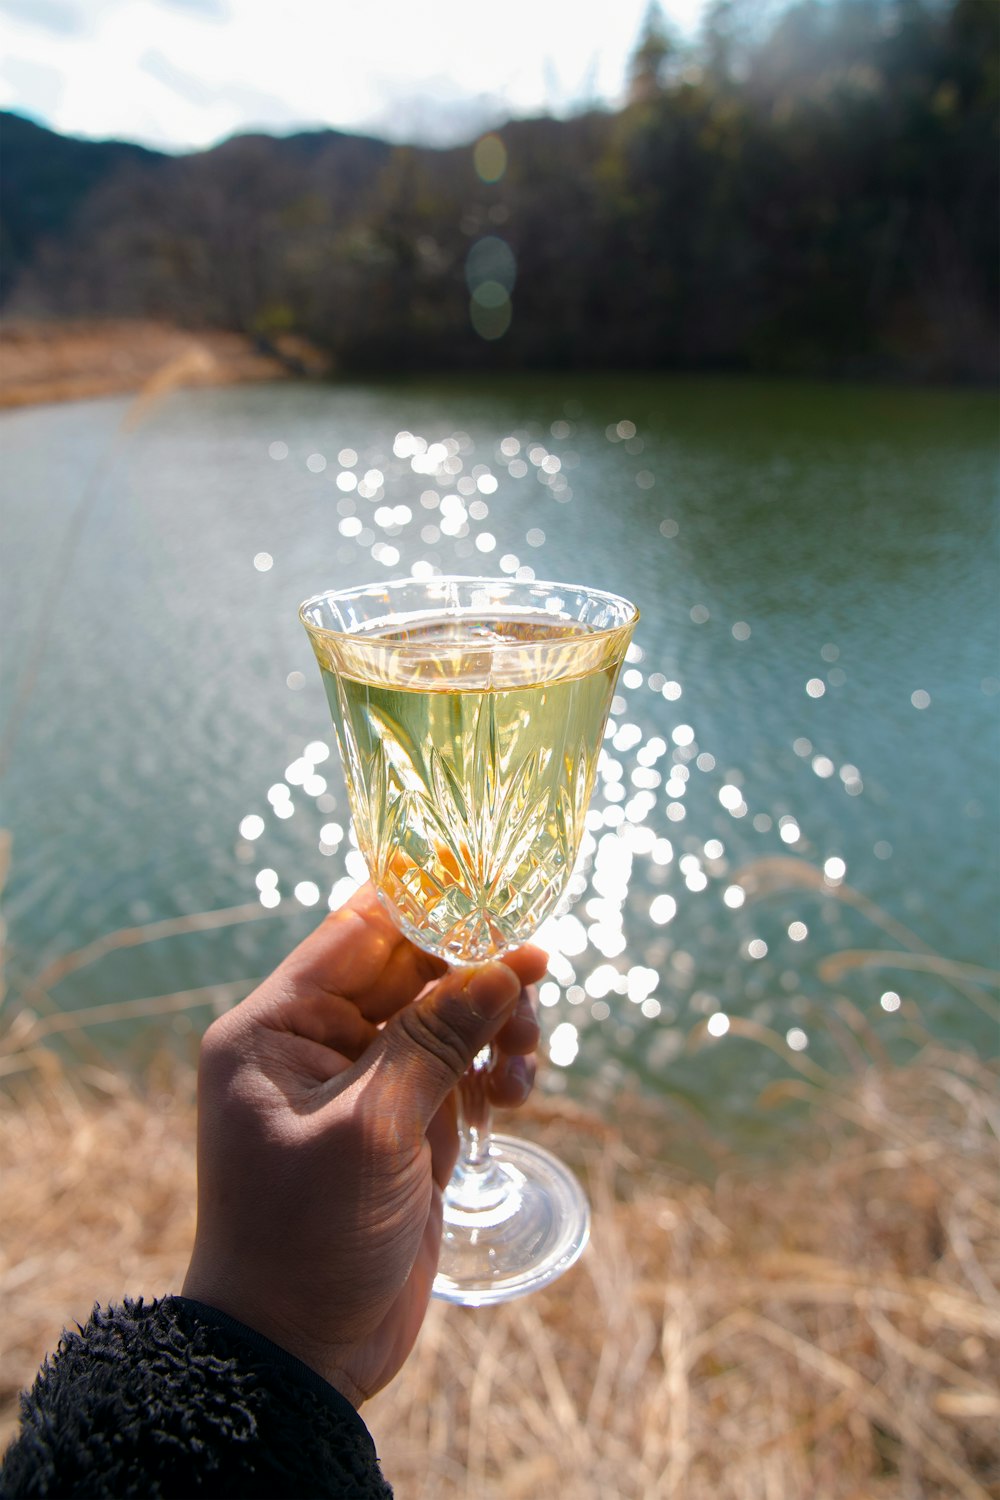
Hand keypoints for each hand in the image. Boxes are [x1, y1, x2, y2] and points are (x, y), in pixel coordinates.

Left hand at [182, 883, 544, 1406]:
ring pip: (447, 1019)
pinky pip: (458, 1070)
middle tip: (537, 978)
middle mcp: (317, 1043)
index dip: (426, 903)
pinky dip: (493, 1074)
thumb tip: (503, 964)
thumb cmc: (307, 1237)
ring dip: (495, 1027)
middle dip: (477, 974)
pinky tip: (514, 1095)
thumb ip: (435, 1040)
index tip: (493, 882)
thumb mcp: (372, 1129)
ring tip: (522, 1065)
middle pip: (412, 972)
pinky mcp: (403, 1125)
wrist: (299, 1355)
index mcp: (276, 1028)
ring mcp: (365, 1085)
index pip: (357, 933)